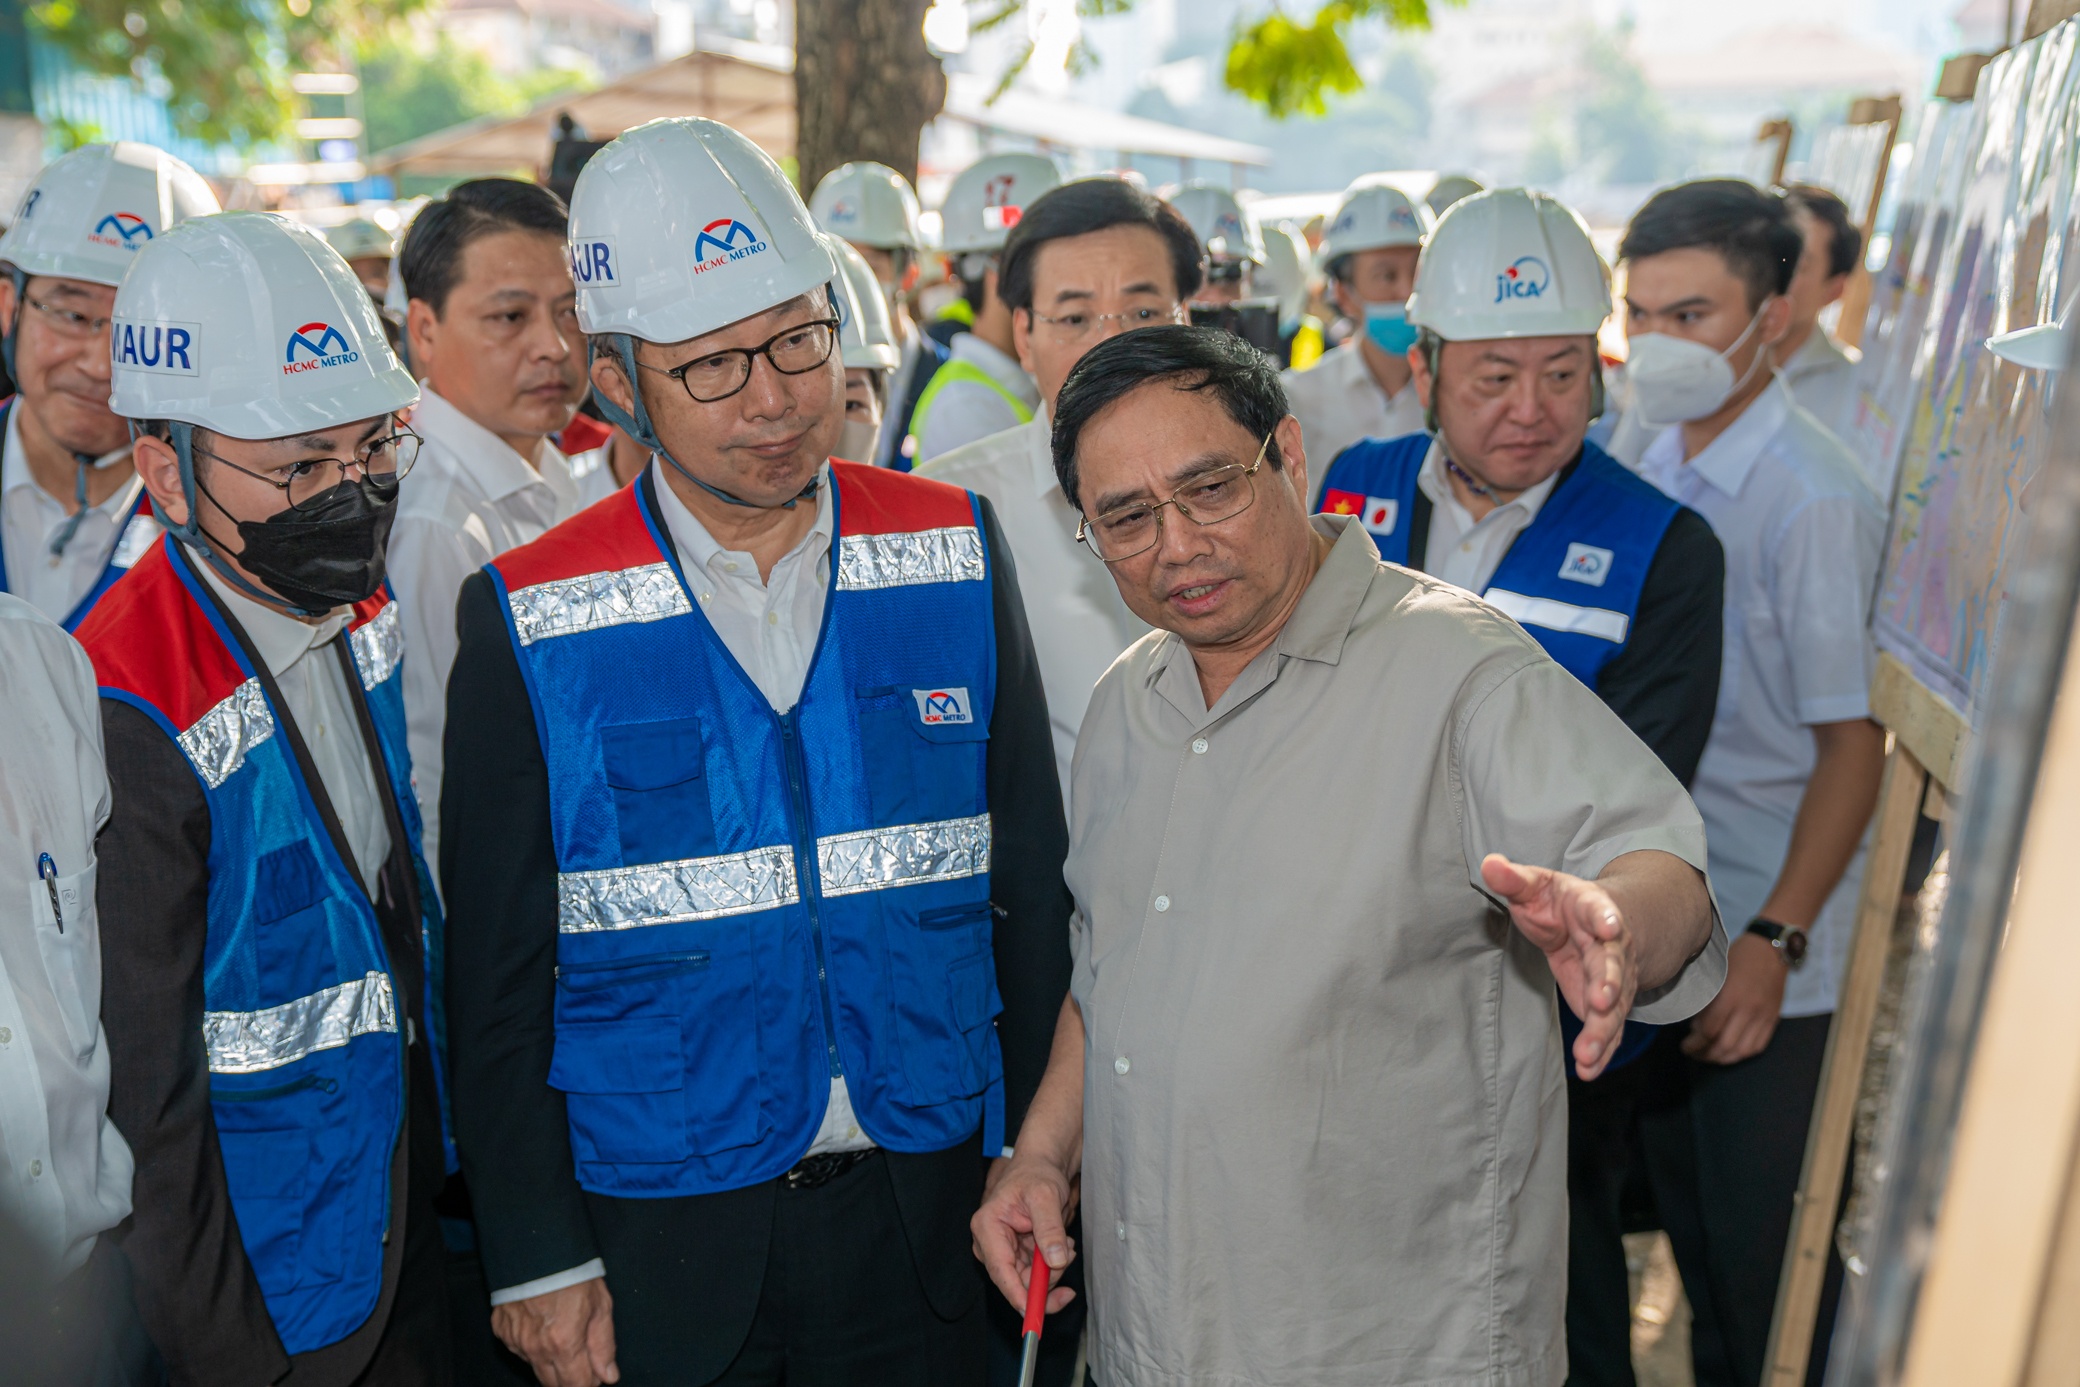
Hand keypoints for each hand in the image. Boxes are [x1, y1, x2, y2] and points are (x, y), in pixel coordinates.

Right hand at [490, 1277, 618, 1386]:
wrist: (536, 1246)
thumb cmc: (573, 1272)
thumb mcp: (600, 1306)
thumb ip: (603, 1345)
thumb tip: (608, 1377)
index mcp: (564, 1344)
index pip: (576, 1386)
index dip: (589, 1383)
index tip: (595, 1373)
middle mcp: (536, 1348)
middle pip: (553, 1384)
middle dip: (569, 1377)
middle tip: (581, 1357)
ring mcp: (515, 1340)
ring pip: (535, 1367)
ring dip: (550, 1361)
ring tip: (561, 1331)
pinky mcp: (501, 1331)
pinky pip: (519, 1349)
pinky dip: (531, 1344)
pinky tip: (541, 1323)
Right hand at [972, 1153, 1077, 1315]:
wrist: (1041, 1167)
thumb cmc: (1037, 1175)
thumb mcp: (1046, 1197)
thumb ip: (1049, 1229)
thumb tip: (1055, 1261)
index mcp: (987, 1227)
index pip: (1000, 1270)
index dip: (1017, 1294)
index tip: (1034, 1312)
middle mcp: (990, 1244)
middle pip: (1015, 1282)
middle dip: (1045, 1278)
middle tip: (1068, 1255)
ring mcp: (1004, 1251)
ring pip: (1029, 1281)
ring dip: (1053, 1270)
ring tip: (1066, 1243)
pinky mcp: (1017, 1255)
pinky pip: (1035, 1275)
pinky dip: (1052, 1266)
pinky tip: (1062, 1246)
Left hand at [1481, 853, 1637, 1079]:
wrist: (1595, 923)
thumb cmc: (1560, 904)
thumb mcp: (1536, 886)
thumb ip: (1514, 879)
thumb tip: (1489, 863)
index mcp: (1593, 909)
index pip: (1601, 911)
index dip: (1605, 918)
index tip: (1610, 927)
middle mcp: (1612, 946)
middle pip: (1614, 965)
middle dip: (1610, 985)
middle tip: (1602, 1003)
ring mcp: (1613, 978)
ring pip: (1614, 1006)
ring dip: (1603, 1030)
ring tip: (1589, 1054)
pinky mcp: (1606, 1005)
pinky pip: (1607, 1029)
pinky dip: (1600, 1051)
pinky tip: (1589, 1070)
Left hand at [1682, 932, 1786, 1064]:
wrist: (1770, 949)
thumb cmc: (1736, 957)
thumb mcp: (1714, 974)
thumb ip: (1705, 1000)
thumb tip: (1694, 1026)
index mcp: (1729, 996)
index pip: (1709, 1031)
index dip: (1694, 1043)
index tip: (1685, 1044)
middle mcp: (1748, 1009)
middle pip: (1724, 1045)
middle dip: (1705, 1054)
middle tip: (1693, 1052)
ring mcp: (1763, 1016)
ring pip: (1742, 1051)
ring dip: (1723, 1058)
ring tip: (1709, 1056)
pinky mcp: (1773, 1019)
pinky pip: (1758, 1046)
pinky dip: (1742, 1054)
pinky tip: (1730, 1052)